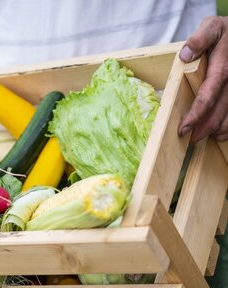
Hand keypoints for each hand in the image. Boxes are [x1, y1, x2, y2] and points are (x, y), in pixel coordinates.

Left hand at [178, 16, 227, 142]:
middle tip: (189, 140)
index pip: (208, 95)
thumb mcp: (213, 26)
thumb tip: (185, 54)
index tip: (183, 128)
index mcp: (223, 66)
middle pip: (220, 111)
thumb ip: (201, 38)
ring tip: (203, 137)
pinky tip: (219, 133)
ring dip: (218, 130)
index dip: (196, 114)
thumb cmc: (226, 31)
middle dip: (204, 129)